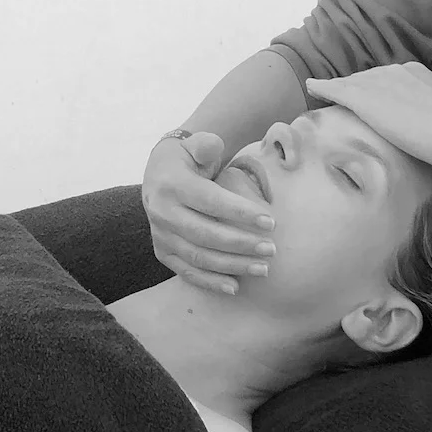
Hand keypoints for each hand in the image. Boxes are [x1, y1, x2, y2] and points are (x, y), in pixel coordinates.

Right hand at [141, 131, 275, 295]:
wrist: (159, 174)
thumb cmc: (189, 159)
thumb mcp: (195, 145)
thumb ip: (206, 144)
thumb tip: (213, 147)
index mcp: (171, 184)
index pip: (209, 201)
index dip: (240, 212)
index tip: (271, 222)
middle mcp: (161, 211)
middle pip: (205, 234)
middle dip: (241, 244)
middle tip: (272, 249)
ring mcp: (160, 235)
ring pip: (198, 257)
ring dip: (232, 266)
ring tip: (263, 268)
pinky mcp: (163, 252)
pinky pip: (187, 272)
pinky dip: (211, 282)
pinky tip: (236, 287)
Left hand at [303, 36, 431, 167]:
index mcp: (413, 70)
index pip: (387, 79)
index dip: (378, 90)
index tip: (374, 101)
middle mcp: (393, 71)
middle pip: (367, 82)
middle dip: (357, 92)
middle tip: (345, 106)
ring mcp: (378, 84)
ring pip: (351, 86)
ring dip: (338, 92)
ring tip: (322, 98)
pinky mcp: (364, 100)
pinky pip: (335, 90)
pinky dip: (322, 88)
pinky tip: (310, 88)